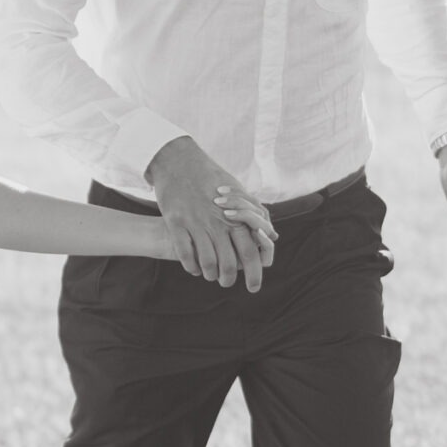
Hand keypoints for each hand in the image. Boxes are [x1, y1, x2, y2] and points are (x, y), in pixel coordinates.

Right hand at [145, 138, 278, 290]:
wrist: (179, 160)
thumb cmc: (211, 176)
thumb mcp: (238, 190)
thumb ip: (255, 214)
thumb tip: (271, 235)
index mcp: (235, 216)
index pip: (251, 251)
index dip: (254, 273)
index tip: (253, 285)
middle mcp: (218, 222)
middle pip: (230, 262)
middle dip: (230, 280)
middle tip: (228, 283)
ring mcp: (196, 223)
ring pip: (207, 262)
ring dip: (210, 274)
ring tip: (211, 275)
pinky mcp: (175, 222)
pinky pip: (185, 254)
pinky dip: (191, 266)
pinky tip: (193, 267)